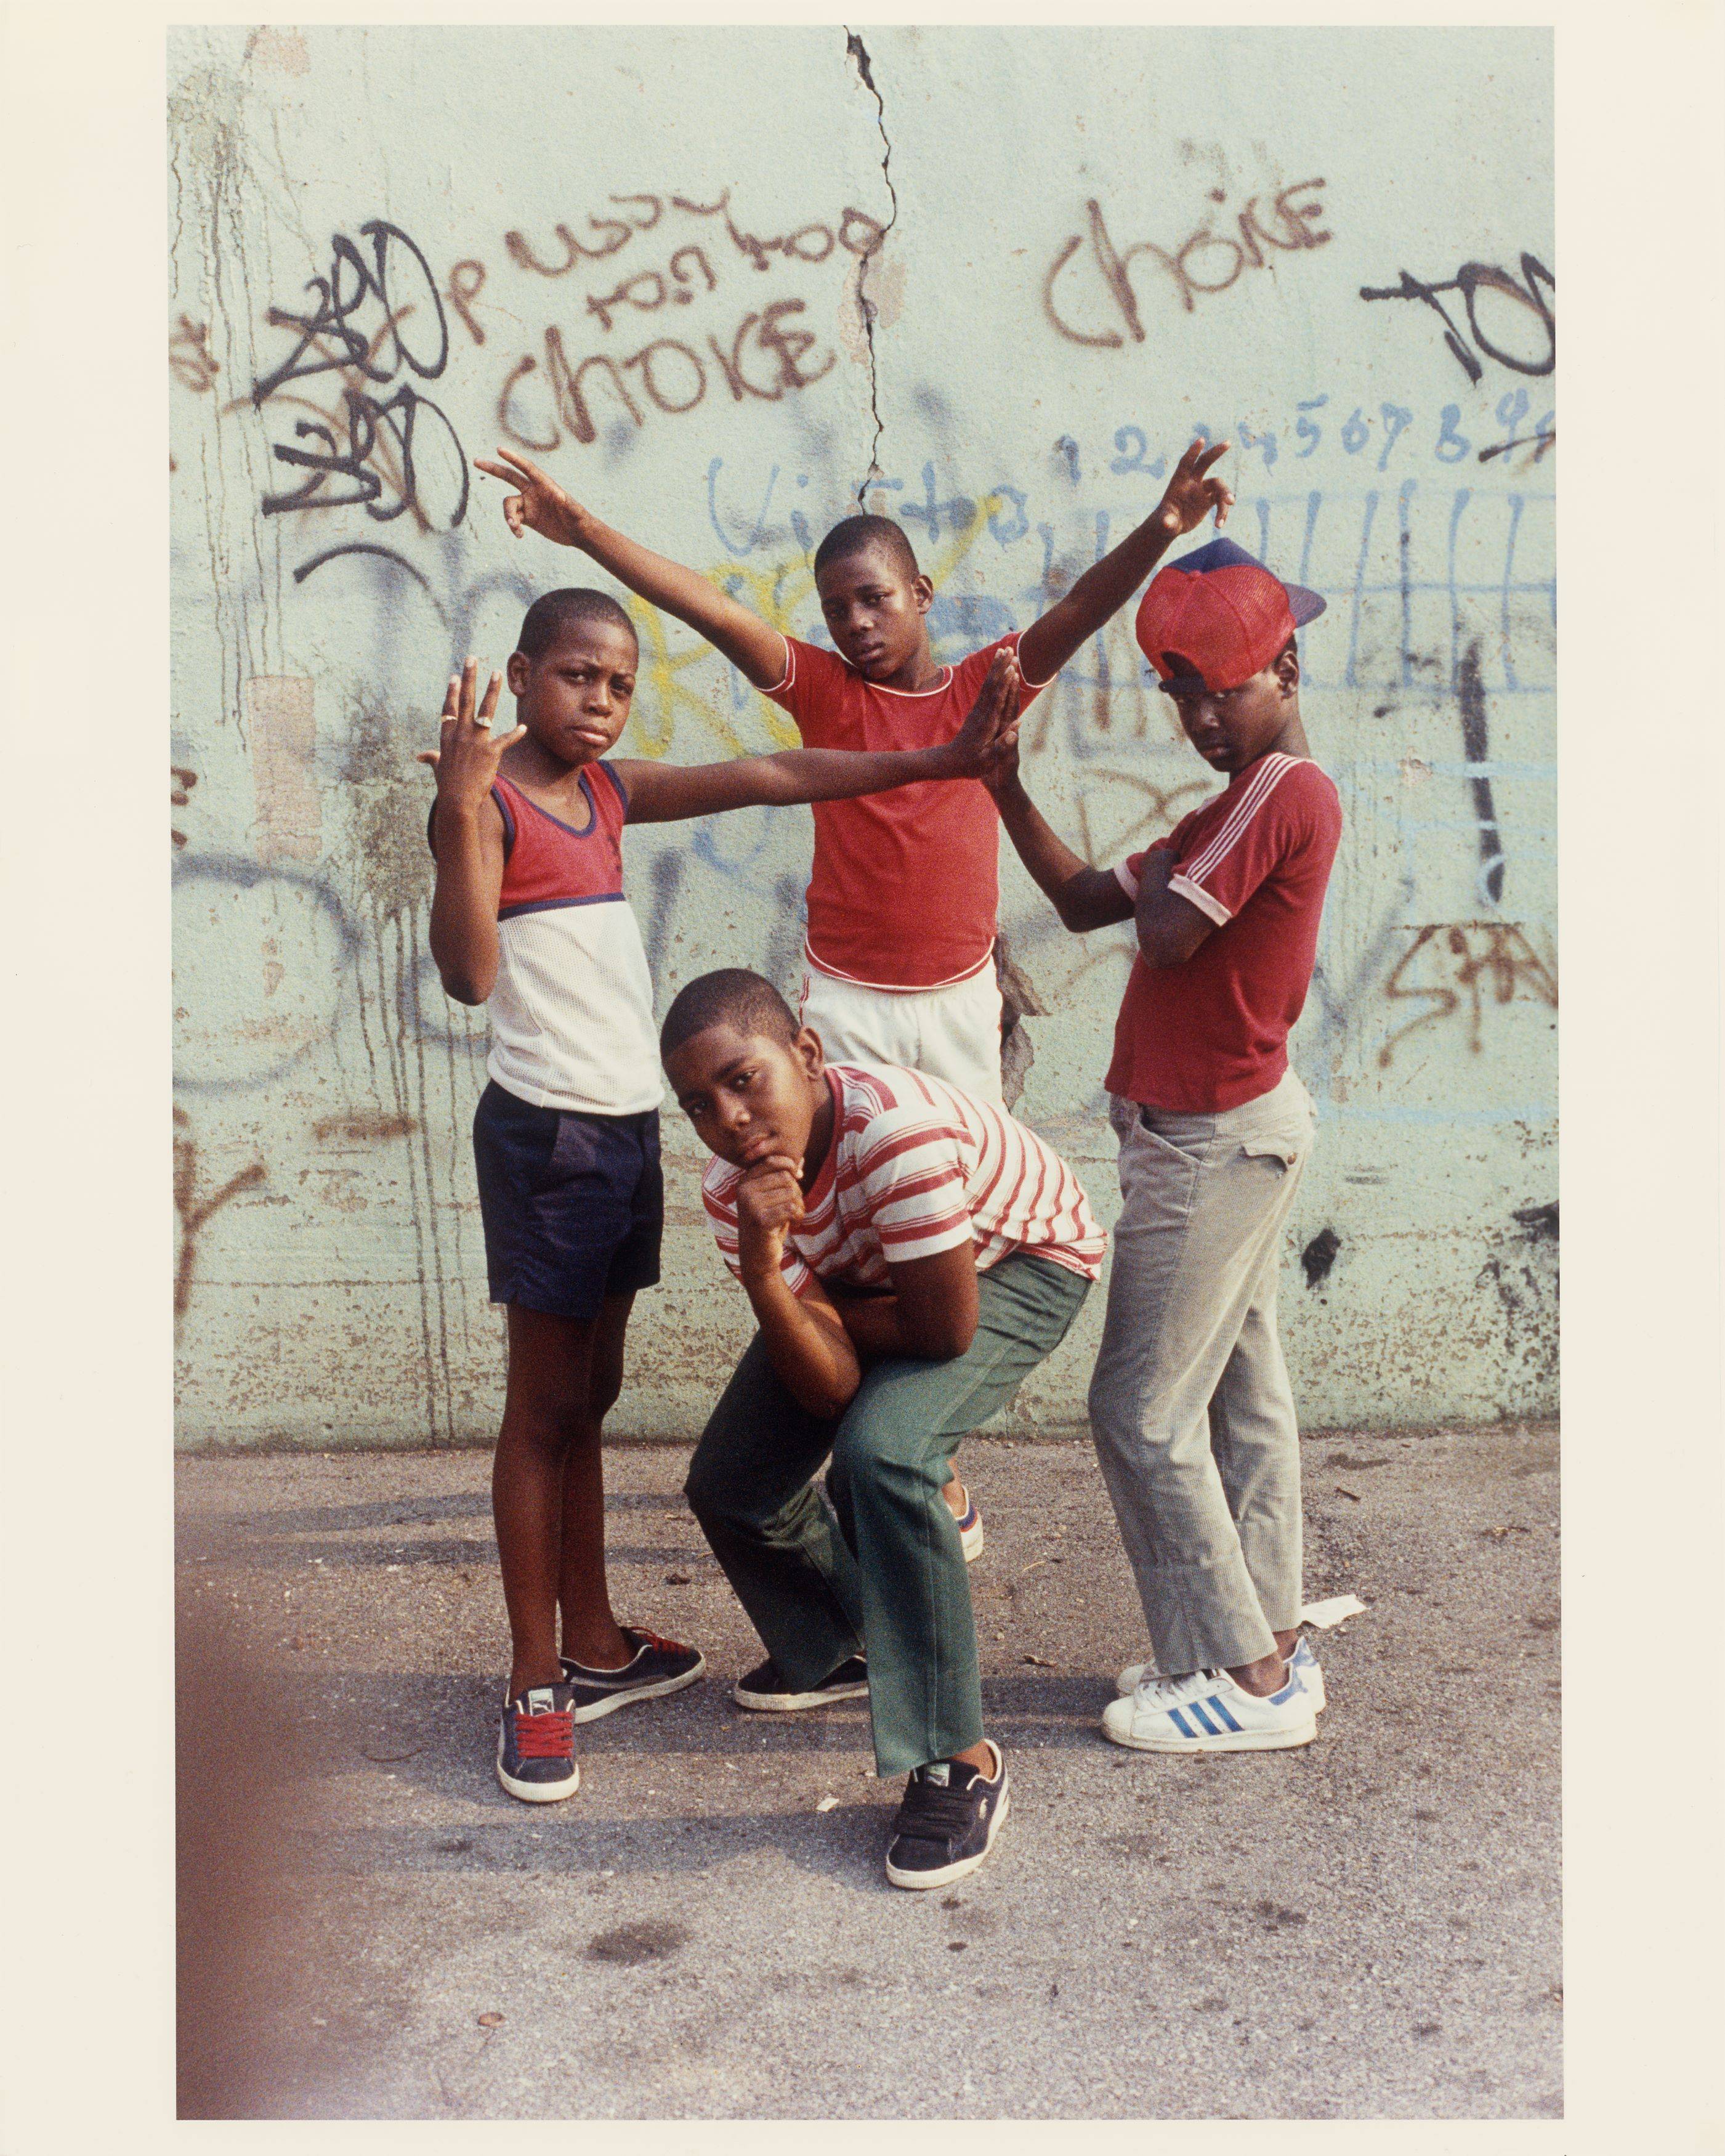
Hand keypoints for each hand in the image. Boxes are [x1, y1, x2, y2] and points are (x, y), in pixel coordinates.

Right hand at [416, 658, 526, 814]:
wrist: (457, 800)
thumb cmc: (447, 785)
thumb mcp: (438, 768)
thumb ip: (432, 758)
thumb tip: (421, 756)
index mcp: (448, 736)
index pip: (450, 709)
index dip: (452, 692)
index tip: (455, 676)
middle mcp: (461, 734)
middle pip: (465, 700)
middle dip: (469, 678)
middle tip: (472, 659)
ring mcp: (475, 741)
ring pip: (485, 710)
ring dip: (492, 690)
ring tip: (497, 673)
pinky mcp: (490, 752)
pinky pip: (505, 740)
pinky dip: (515, 734)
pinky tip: (524, 727)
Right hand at [473, 447, 589, 545]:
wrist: (578, 534)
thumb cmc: (579, 520)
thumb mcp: (576, 513)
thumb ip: (569, 504)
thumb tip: (560, 495)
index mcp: (544, 484)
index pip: (526, 468)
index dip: (513, 459)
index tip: (499, 449)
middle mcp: (533, 491)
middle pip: (509, 476)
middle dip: (493, 469)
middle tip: (476, 461)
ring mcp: (529, 504)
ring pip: (508, 505)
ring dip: (509, 516)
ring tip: (516, 528)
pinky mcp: (527, 518)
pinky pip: (513, 520)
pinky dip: (513, 527)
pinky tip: (520, 536)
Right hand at [735, 1154, 804, 1280]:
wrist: (757, 1256)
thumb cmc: (768, 1224)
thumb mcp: (774, 1199)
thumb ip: (784, 1179)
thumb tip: (802, 1159)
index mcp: (744, 1182)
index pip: (772, 1161)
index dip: (790, 1166)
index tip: (799, 1177)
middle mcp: (744, 1191)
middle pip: (785, 1177)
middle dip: (797, 1191)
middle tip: (795, 1206)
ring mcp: (750, 1205)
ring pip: (790, 1193)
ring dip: (800, 1206)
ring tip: (794, 1216)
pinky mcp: (760, 1220)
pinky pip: (791, 1208)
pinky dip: (798, 1215)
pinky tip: (794, 1223)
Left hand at [941, 649, 1021, 781]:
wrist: (948, 762)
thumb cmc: (970, 765)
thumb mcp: (986, 762)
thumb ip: (1001, 746)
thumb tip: (1016, 729)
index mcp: (986, 724)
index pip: (997, 699)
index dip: (1005, 683)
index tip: (1012, 667)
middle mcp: (981, 713)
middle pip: (992, 685)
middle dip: (1000, 667)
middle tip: (1009, 649)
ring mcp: (977, 711)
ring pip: (988, 684)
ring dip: (996, 667)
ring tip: (1003, 651)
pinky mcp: (976, 712)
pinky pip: (986, 690)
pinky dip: (992, 677)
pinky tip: (996, 669)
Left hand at [1154, 438, 1233, 536]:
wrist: (1171, 526)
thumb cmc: (1165, 521)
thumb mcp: (1165, 522)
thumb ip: (1167, 521)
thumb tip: (1167, 524)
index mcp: (1179, 481)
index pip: (1186, 463)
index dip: (1193, 451)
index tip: (1201, 440)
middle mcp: (1192, 482)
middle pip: (1205, 462)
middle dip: (1216, 452)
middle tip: (1228, 443)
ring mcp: (1202, 490)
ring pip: (1219, 486)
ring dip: (1225, 496)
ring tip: (1227, 509)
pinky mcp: (1209, 501)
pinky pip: (1221, 502)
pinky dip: (1223, 513)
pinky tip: (1219, 525)